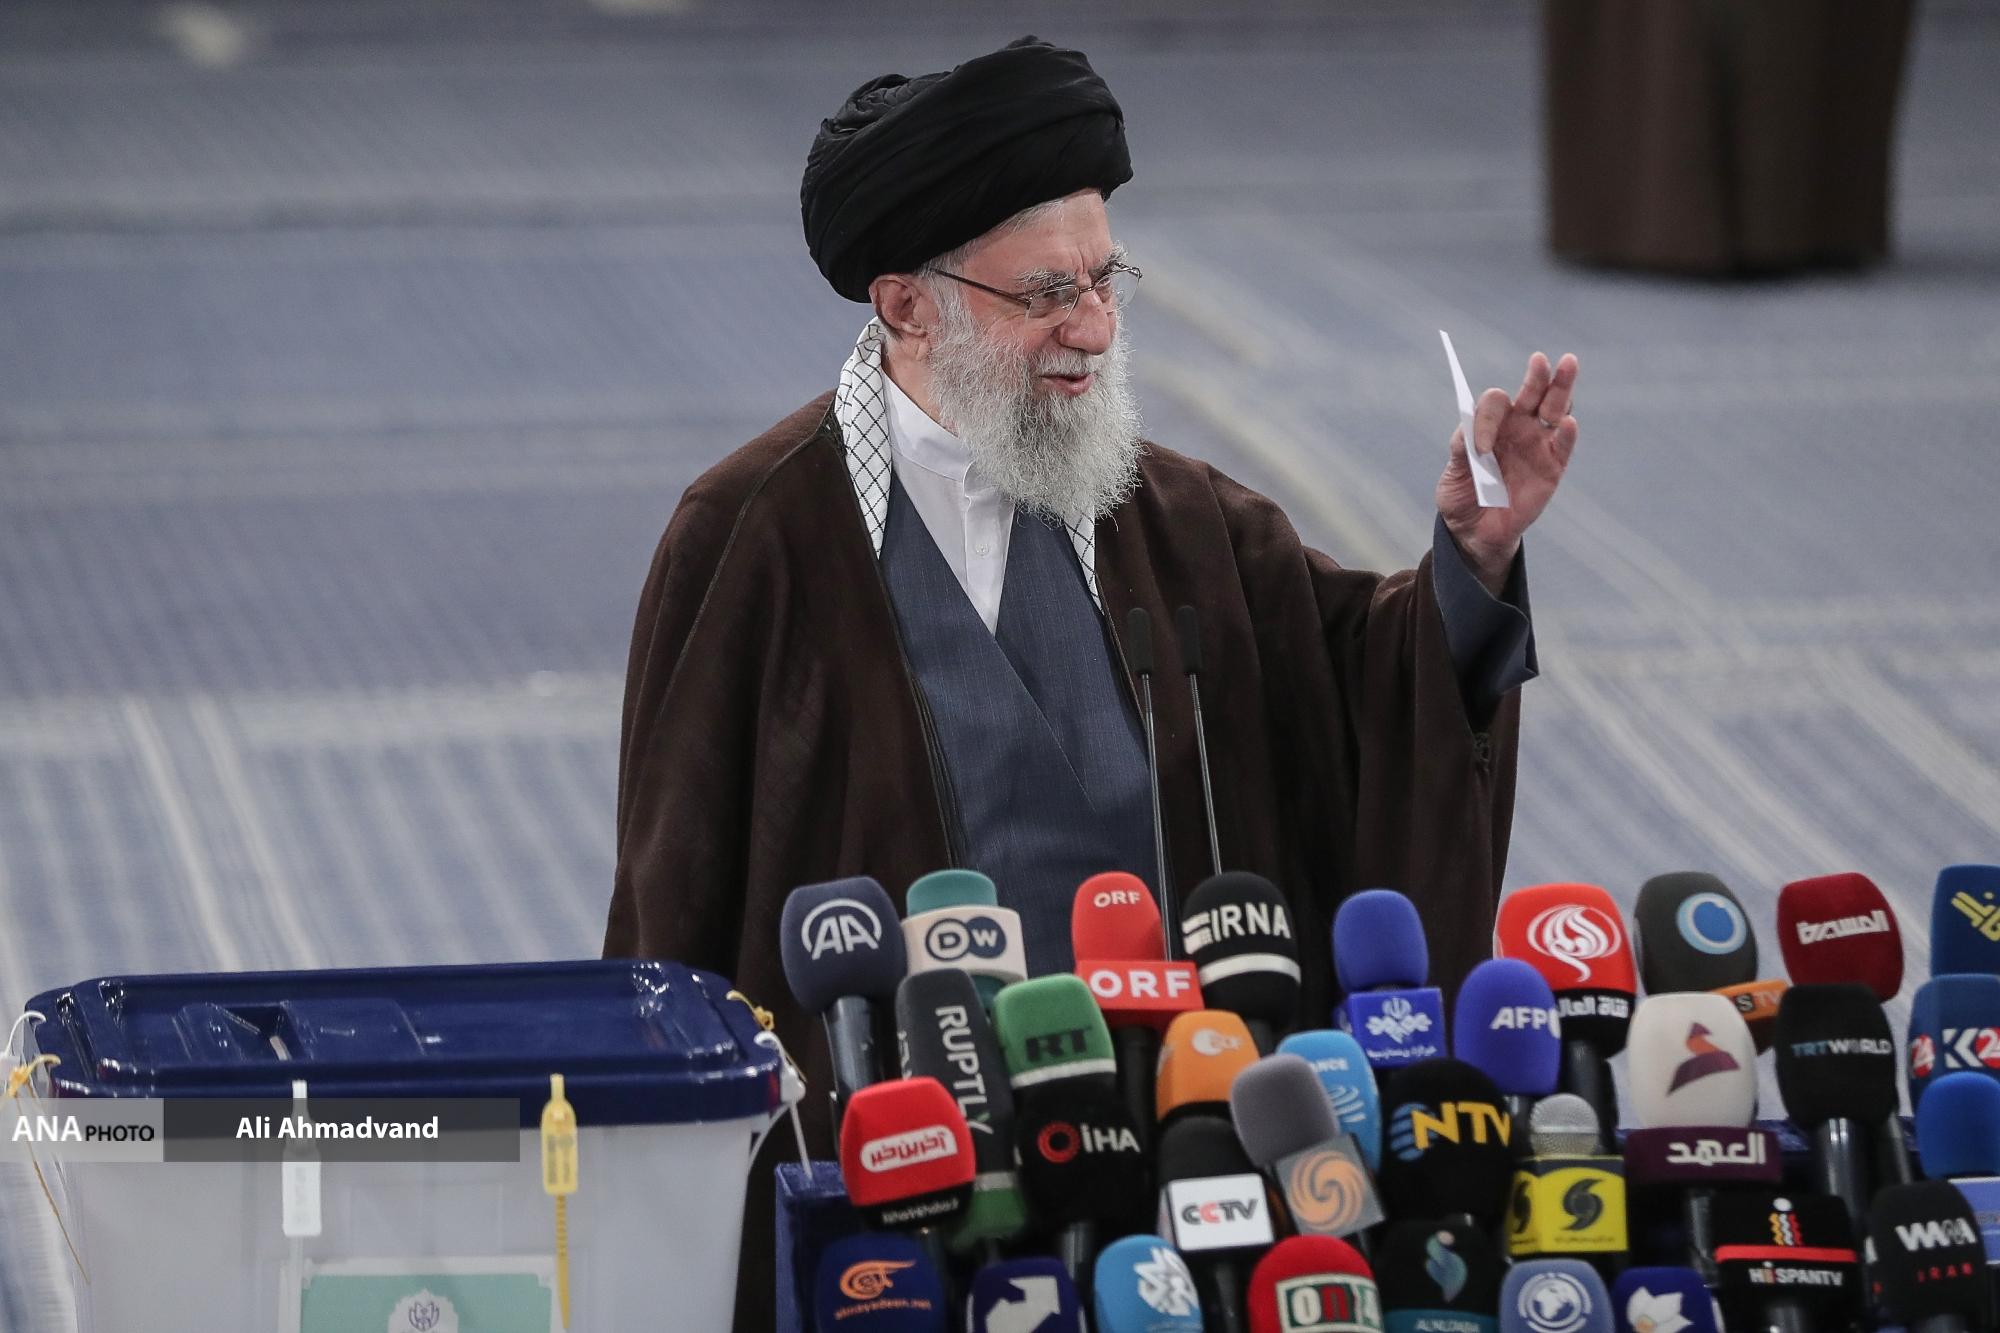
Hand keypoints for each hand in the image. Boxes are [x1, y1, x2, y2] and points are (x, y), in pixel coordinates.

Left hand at [1435, 351, 1578, 592]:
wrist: (1475, 532)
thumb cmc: (1462, 498)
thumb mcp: (1451, 477)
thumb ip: (1460, 452)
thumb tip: (1471, 433)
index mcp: (1489, 425)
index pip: (1495, 404)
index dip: (1488, 420)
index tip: (1480, 449)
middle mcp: (1517, 427)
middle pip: (1532, 393)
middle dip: (1538, 376)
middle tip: (1539, 360)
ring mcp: (1538, 444)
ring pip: (1554, 409)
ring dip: (1561, 389)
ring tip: (1567, 366)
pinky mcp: (1552, 467)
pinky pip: (1563, 446)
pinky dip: (1567, 434)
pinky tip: (1567, 422)